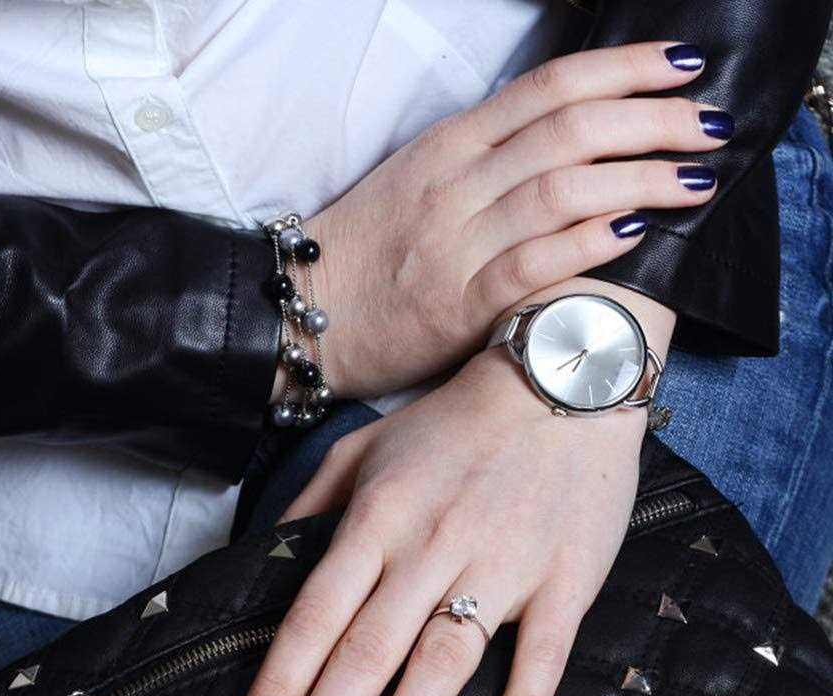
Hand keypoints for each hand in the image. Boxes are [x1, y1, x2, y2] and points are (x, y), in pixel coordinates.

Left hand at [237, 342, 646, 695]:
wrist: (563, 378)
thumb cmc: (453, 424)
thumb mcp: (363, 449)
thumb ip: (311, 506)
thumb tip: (265, 560)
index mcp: (378, 518)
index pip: (316, 612)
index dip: (280, 680)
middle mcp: (432, 546)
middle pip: (368, 648)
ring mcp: (502, 565)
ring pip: (443, 659)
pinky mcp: (565, 580)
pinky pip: (543, 652)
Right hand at [301, 40, 723, 400]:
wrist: (302, 316)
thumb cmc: (365, 253)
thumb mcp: (417, 180)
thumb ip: (485, 158)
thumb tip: (567, 140)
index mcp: (448, 146)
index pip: (549, 88)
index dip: (625, 68)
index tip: (683, 64)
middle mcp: (455, 184)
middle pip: (571, 130)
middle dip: (653, 118)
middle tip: (708, 124)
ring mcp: (455, 242)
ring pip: (563, 189)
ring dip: (640, 177)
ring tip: (694, 179)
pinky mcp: (457, 303)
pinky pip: (536, 260)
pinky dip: (592, 241)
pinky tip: (637, 231)